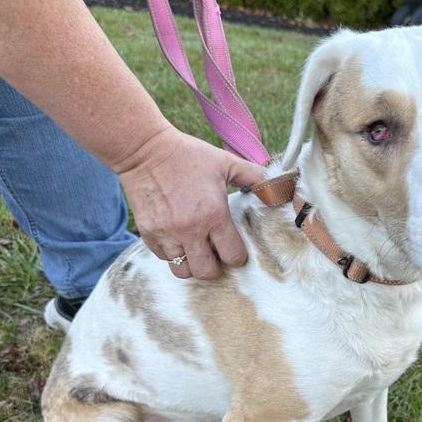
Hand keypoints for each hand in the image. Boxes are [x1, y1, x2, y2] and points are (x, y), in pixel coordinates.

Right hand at [115, 126, 265, 279]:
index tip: (234, 249)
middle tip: (215, 254)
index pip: (233, 256)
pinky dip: (172, 253)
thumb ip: (254, 177)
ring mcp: (167, 234)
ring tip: (195, 249)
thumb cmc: (188, 155)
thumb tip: (276, 185)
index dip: (237, 256)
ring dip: (192, 263)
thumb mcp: (226, 162)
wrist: (145, 150)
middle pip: (207, 271)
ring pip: (183, 270)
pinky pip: (163, 257)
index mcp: (214, 215)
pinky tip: (177, 238)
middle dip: (215, 267)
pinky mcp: (148, 233)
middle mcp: (190, 230)